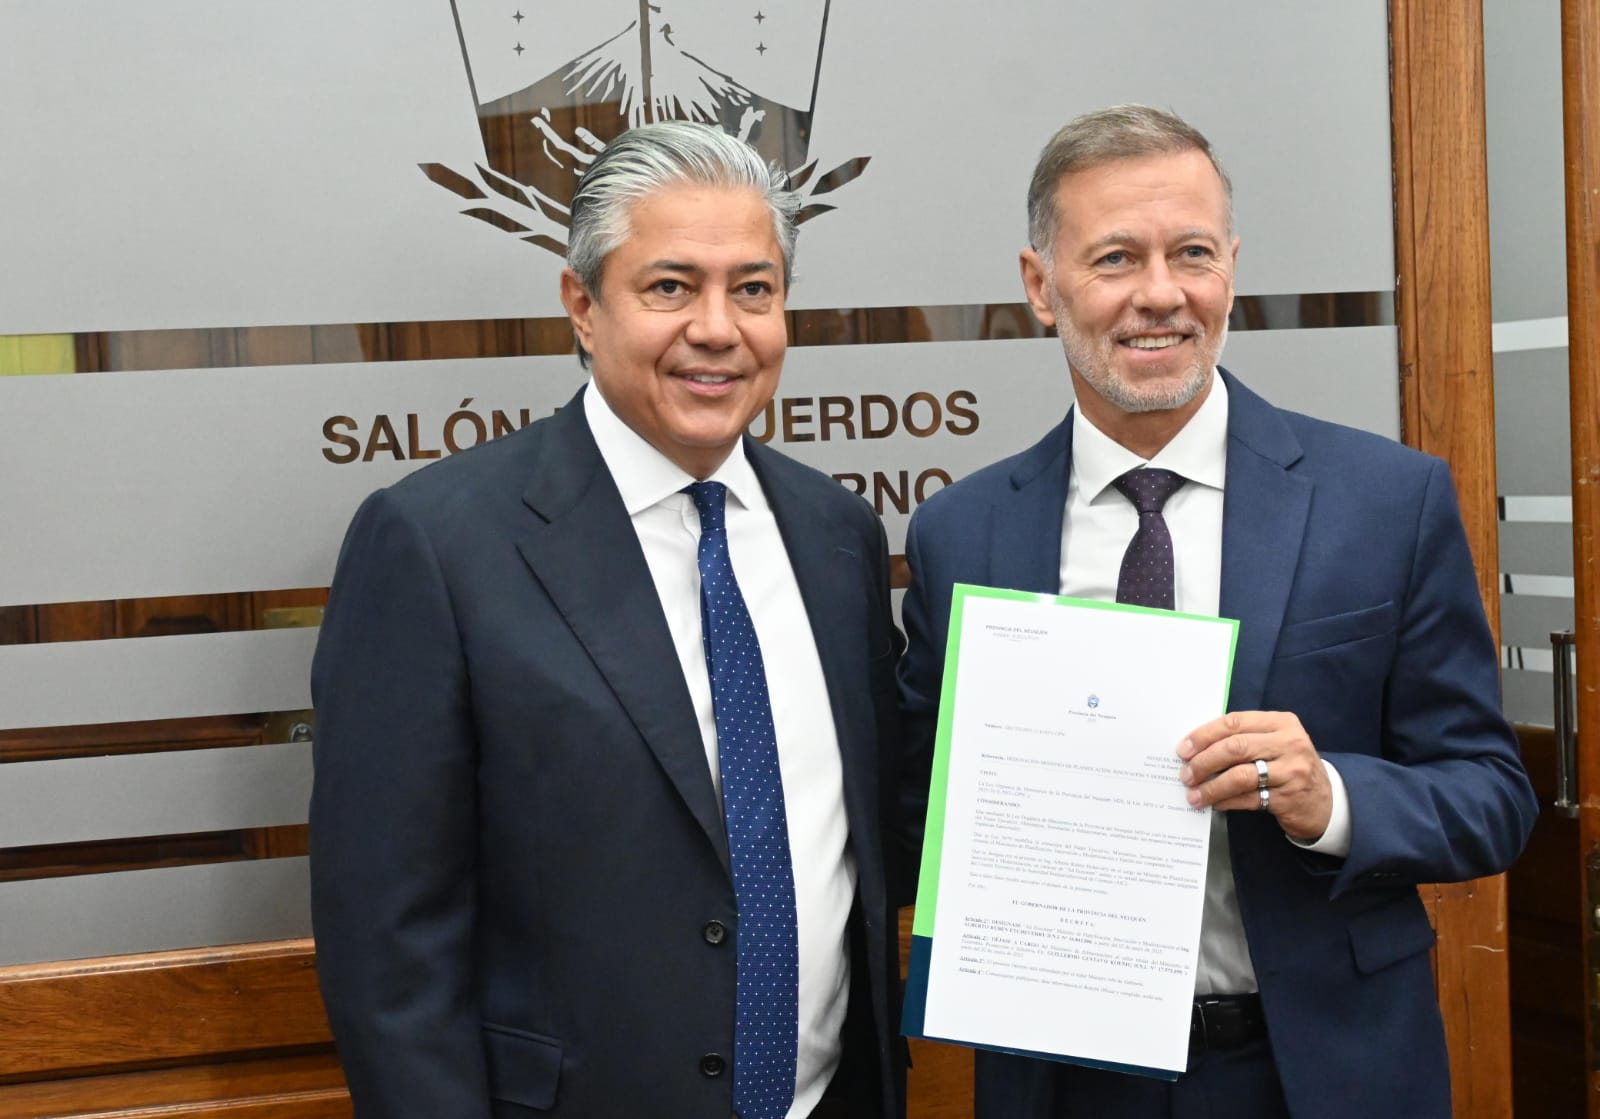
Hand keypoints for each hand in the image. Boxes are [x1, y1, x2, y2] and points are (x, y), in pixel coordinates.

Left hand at [1177, 710, 1331, 841]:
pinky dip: (1226, 801)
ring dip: (1211, 786)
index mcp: (1281, 722)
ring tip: (1194, 795)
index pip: (1234, 722)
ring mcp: (1292, 771)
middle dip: (1204, 762)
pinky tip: (1215, 804)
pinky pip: (1249, 798)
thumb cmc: (1288, 767)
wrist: (1324, 801)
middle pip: (1235, 748)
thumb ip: (1243, 738)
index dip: (1204, 735)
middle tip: (1186, 774)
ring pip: (1240, 775)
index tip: (1183, 749)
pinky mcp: (1290, 797)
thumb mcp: (1273, 743)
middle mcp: (1289, 743)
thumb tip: (1195, 748)